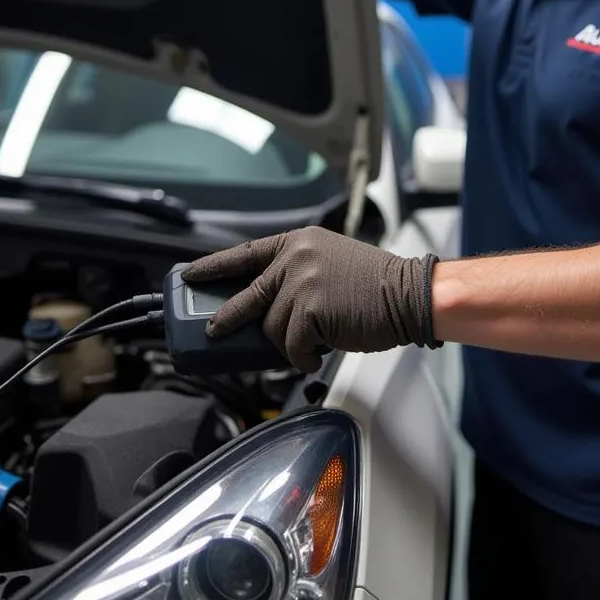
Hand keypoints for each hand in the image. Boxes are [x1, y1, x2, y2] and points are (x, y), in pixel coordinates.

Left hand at [182, 227, 439, 372]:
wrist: (409, 295)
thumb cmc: (376, 286)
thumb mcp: (329, 262)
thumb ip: (296, 275)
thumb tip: (266, 309)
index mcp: (299, 242)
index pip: (245, 253)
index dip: (215, 265)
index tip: (190, 273)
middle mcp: (295, 257)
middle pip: (247, 295)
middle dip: (226, 319)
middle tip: (213, 332)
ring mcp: (301, 282)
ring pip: (271, 327)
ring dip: (289, 344)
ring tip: (313, 344)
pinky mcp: (309, 310)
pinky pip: (290, 346)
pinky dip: (302, 357)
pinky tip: (320, 353)